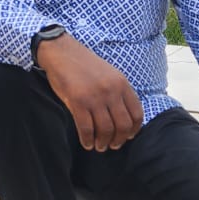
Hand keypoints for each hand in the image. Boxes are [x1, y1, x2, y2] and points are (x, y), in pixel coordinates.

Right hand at [36, 33, 143, 151]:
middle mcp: (111, 91)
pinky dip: (87, 140)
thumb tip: (123, 119)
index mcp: (122, 84)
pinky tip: (86, 143)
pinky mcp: (78, 102)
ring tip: (99, 146)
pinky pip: (86, 128)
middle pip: (123, 125)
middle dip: (118, 140)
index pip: (136, 113)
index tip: (128, 136)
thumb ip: (118, 93)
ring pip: (105, 130)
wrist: (62, 52)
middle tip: (112, 146)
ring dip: (103, 143)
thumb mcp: (109, 75)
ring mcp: (95, 97)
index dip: (134, 130)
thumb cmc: (84, 66)